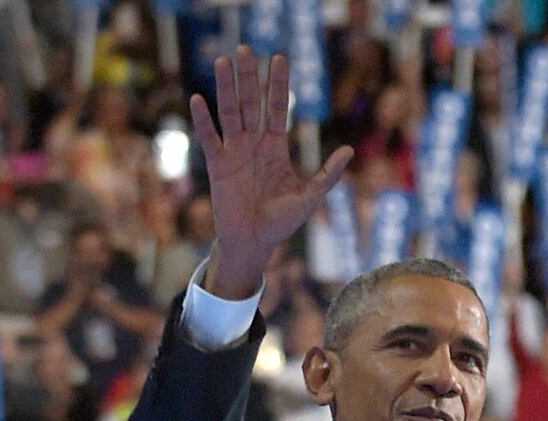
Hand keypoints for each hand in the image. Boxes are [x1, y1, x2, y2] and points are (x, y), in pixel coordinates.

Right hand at [190, 48, 351, 300]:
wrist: (254, 243)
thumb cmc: (281, 223)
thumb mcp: (309, 197)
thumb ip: (327, 175)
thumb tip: (349, 151)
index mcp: (275, 147)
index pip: (277, 109)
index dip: (278, 85)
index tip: (279, 59)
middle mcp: (254, 144)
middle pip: (251, 104)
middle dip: (250, 78)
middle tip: (247, 49)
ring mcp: (234, 152)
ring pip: (230, 113)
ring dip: (226, 88)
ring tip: (224, 62)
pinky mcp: (217, 165)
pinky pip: (209, 139)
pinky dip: (203, 121)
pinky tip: (198, 99)